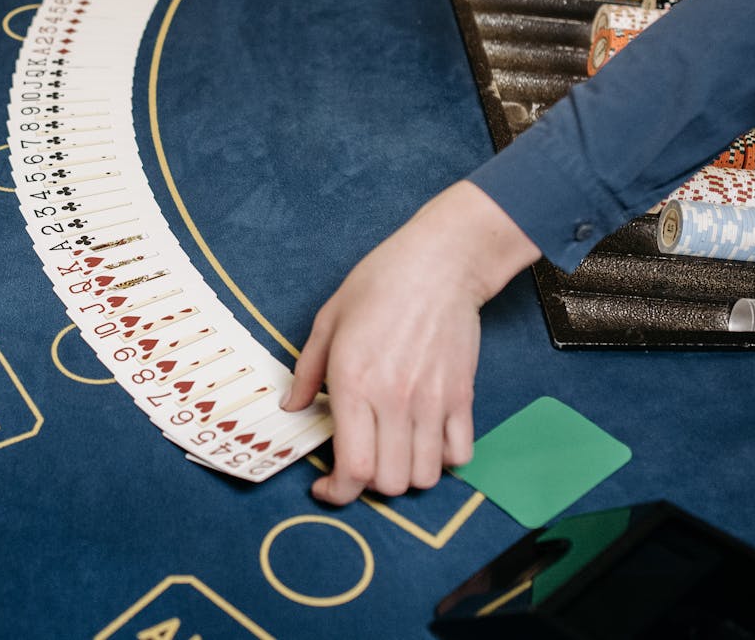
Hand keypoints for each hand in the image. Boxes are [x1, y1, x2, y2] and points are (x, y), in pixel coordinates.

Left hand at [281, 181, 540, 504]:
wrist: (441, 262)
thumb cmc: (380, 283)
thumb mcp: (328, 320)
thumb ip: (306, 370)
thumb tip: (292, 407)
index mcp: (353, 383)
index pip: (352, 468)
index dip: (338, 493)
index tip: (328, 488)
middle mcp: (394, 400)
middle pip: (389, 483)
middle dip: (369, 485)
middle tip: (360, 464)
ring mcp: (433, 401)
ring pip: (425, 476)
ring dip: (406, 475)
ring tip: (393, 454)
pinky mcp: (462, 395)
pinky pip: (460, 454)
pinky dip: (444, 459)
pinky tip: (427, 441)